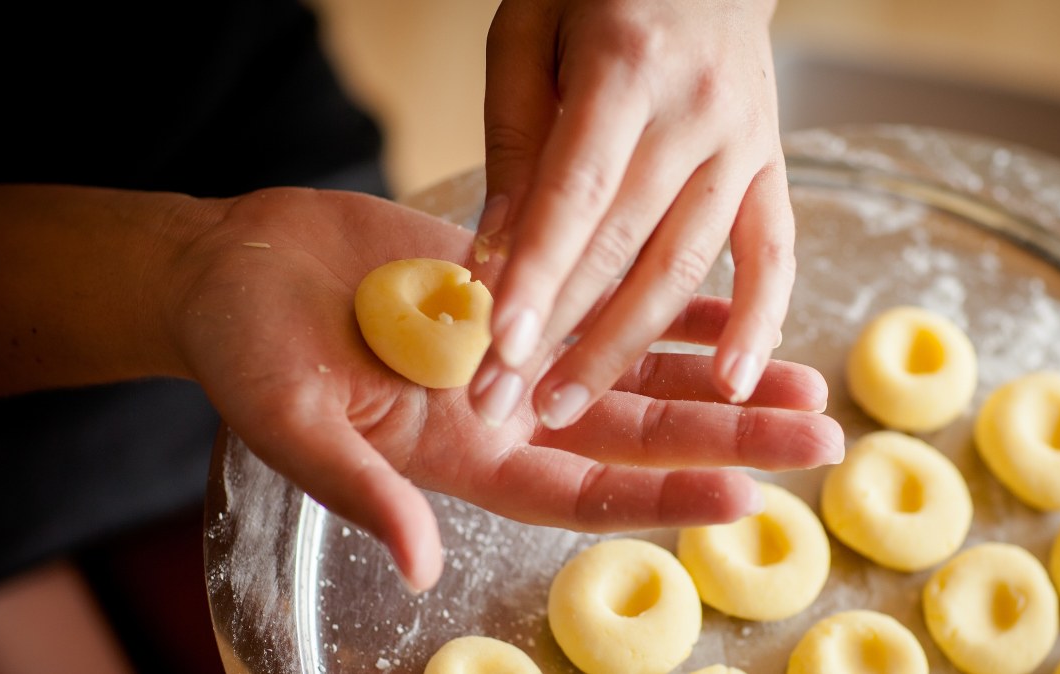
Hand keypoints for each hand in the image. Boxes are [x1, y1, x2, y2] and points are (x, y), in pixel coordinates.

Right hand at [170, 188, 838, 591]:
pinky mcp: (520, 283)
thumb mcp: (297, 427)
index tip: (742, 498)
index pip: (584, 491)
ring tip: (804, 376)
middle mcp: (512, 409)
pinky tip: (730, 300)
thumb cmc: (246, 353)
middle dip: (731, 436)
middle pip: (642, 432)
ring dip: (721, 372)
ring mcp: (522, 346)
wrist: (238, 268)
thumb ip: (364, 491)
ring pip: (641, 366)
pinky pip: (608, 291)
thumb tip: (421, 566)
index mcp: (468, 457)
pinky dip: (667, 298)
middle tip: (821, 434)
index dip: (661, 500)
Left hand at [472, 0, 793, 429]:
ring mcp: (744, 146)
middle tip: (496, 405)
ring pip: (684, 266)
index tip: (500, 347)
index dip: (538, 273)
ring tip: (563, 411)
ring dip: (623, 347)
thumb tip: (494, 254)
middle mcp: (696, 114)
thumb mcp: (529, 32)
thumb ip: (516, 140)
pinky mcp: (773, 169)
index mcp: (627, 67)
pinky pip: (775, 255)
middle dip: (556, 333)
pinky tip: (730, 383)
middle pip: (623, 244)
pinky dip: (758, 321)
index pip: (576, 191)